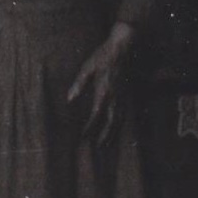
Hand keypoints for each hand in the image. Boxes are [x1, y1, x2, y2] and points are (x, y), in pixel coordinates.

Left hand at [67, 21, 134, 144]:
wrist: (123, 48)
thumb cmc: (102, 56)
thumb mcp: (87, 67)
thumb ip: (79, 84)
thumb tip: (70, 99)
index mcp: (104, 91)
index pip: (96, 115)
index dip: (91, 127)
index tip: (84, 136)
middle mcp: (115, 97)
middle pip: (112, 122)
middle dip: (106, 136)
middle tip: (99, 148)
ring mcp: (124, 96)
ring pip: (120, 120)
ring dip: (114, 133)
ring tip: (108, 144)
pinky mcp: (128, 94)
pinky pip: (125, 113)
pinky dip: (120, 124)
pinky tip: (116, 129)